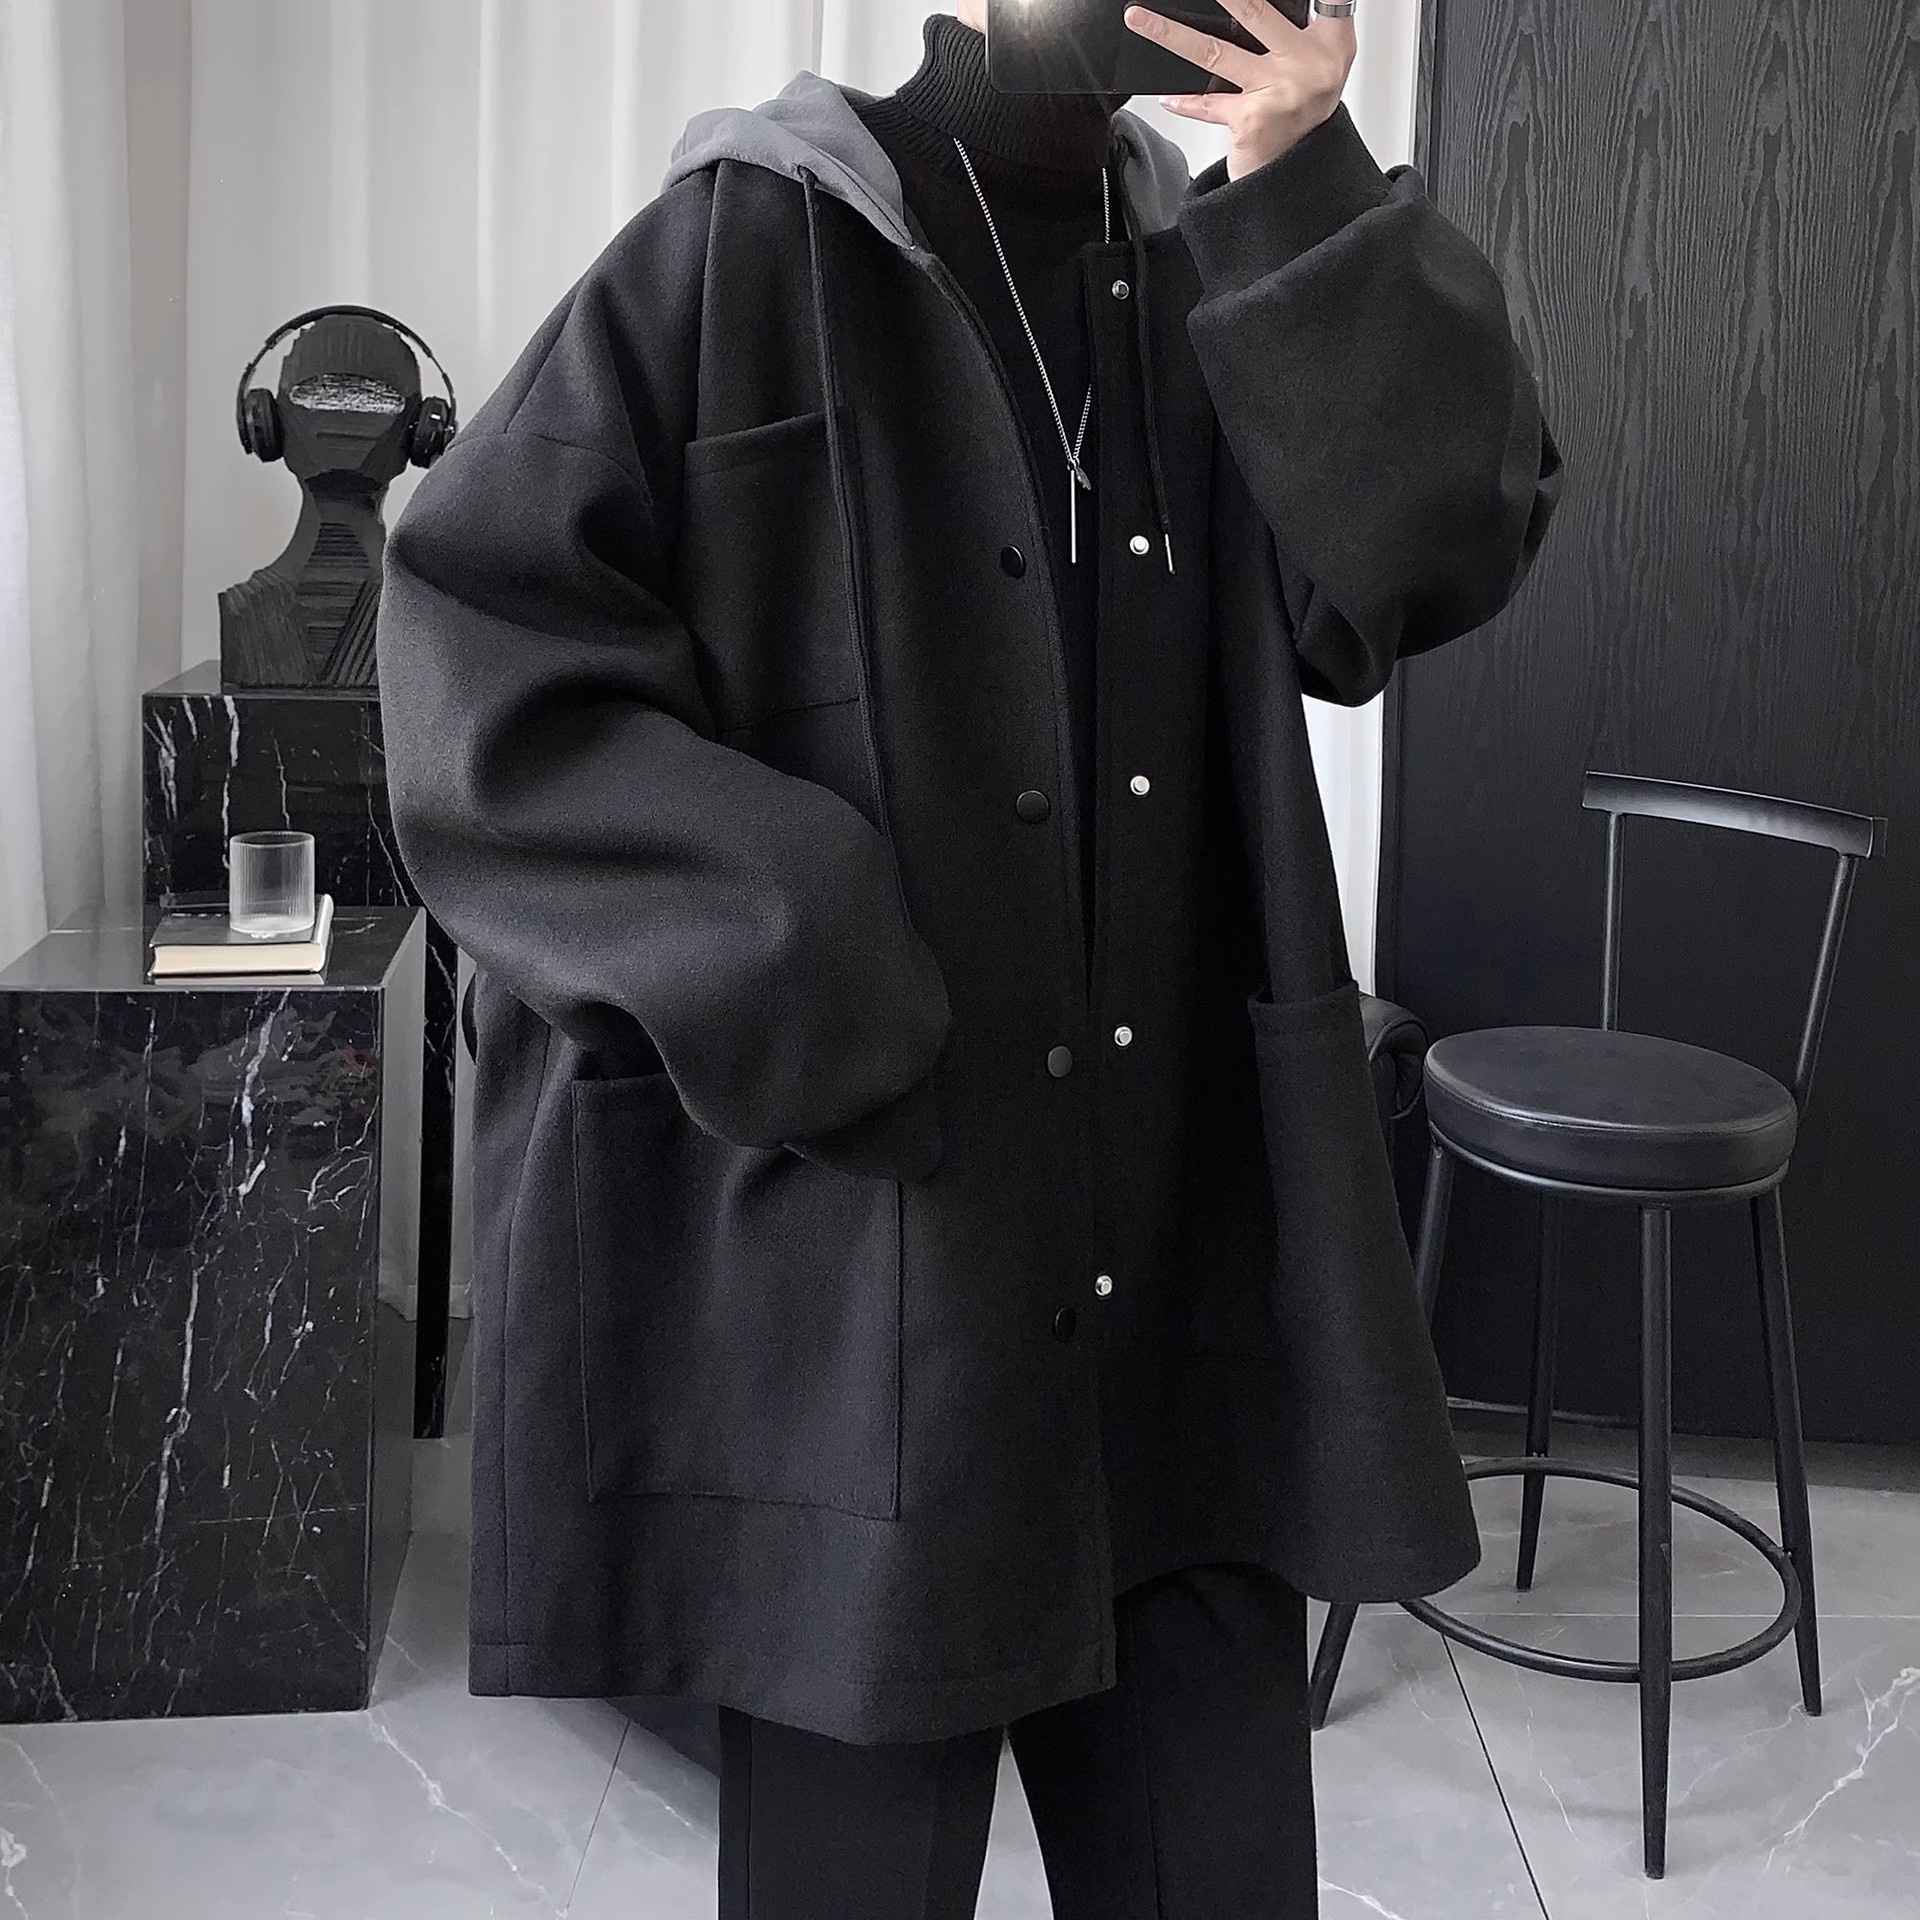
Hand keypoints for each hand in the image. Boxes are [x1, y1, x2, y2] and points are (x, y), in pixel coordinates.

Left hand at [1122, 1, 1356, 179]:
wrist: (1298, 176)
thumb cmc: (1301, 116)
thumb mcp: (1317, 63)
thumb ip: (1301, 25)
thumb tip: (1243, 4)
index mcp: (1331, 40)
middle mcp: (1310, 61)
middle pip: (1255, 10)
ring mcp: (1281, 89)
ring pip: (1215, 51)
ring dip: (1171, 34)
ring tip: (1141, 19)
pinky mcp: (1253, 119)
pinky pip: (1209, 104)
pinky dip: (1185, 102)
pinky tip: (1167, 97)